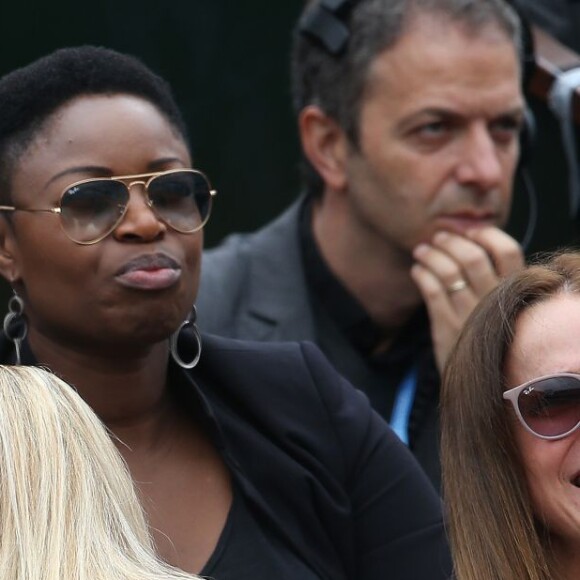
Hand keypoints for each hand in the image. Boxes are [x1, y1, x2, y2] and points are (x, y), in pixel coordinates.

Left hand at [410, 227, 523, 371]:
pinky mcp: (446, 329)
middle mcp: (495, 302)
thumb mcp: (505, 310)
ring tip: (421, 250)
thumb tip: (470, 243)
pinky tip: (416, 270)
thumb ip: (496, 282)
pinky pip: (431, 292)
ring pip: (447, 272)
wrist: (483, 384)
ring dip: (430, 255)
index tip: (469, 231)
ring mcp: (470, 316)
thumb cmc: (492, 337)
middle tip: (438, 237)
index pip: (508, 251)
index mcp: (515, 293)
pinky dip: (421, 275)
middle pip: (471, 257)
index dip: (486, 235)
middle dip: (450, 241)